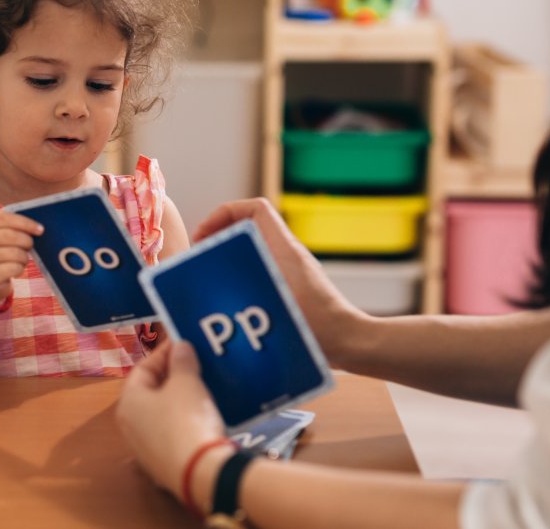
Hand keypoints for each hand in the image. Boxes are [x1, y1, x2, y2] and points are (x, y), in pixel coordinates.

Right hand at [0, 212, 42, 304]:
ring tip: (20, 260)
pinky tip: (14, 270)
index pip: (4, 218)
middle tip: (30, 246)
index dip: (25, 222)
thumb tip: (37, 227)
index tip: (40, 229)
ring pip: (14, 253)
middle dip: (26, 241)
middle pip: (10, 236)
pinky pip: (14, 268)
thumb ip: (12, 228)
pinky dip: (19, 269)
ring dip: (24, 257)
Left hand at [117, 341, 226, 497]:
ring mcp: (145, 449)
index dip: (164, 352)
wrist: (201, 473)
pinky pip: (172, 434)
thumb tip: (180, 347)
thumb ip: (182, 361)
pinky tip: (203, 415)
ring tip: (203, 385)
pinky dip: (184, 420)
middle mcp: (130, 426)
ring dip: (180, 398)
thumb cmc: (186, 419)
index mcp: (128, 402)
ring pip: (161, 414)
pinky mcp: (163, 465)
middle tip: (195, 363)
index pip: (142, 368)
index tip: (184, 342)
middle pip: (150, 392)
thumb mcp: (187, 383)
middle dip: (172, 375)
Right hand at [194, 198, 367, 365]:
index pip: (255, 208)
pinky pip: (259, 266)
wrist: (351, 341)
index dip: (224, 213)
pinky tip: (228, 300)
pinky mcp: (291, 286)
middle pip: (248, 226)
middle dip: (219, 236)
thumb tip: (213, 288)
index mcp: (285, 248)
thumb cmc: (322, 326)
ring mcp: (290, 269)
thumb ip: (249, 293)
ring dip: (227, 256)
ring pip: (252, 247)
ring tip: (207, 278)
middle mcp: (288, 253)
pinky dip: (240, 274)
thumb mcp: (279, 306)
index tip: (203, 237)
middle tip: (198, 259)